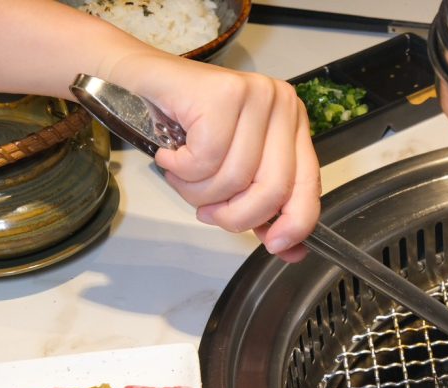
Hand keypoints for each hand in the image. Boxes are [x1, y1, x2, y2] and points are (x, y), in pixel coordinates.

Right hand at [111, 53, 319, 261]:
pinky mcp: (222, 93)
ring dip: (197, 192)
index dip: (295, 222)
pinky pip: (206, 159)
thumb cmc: (188, 125)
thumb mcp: (232, 169)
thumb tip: (288, 248)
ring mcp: (255, 95)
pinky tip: (170, 154)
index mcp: (292, 125)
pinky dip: (180, 168)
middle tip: (207, 213)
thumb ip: (261, 206)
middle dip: (234, 216)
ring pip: (234, 178)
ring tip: (181, 175)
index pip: (307, 185)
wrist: (140, 78)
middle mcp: (281, 105)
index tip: (276, 245)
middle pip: (272, 188)